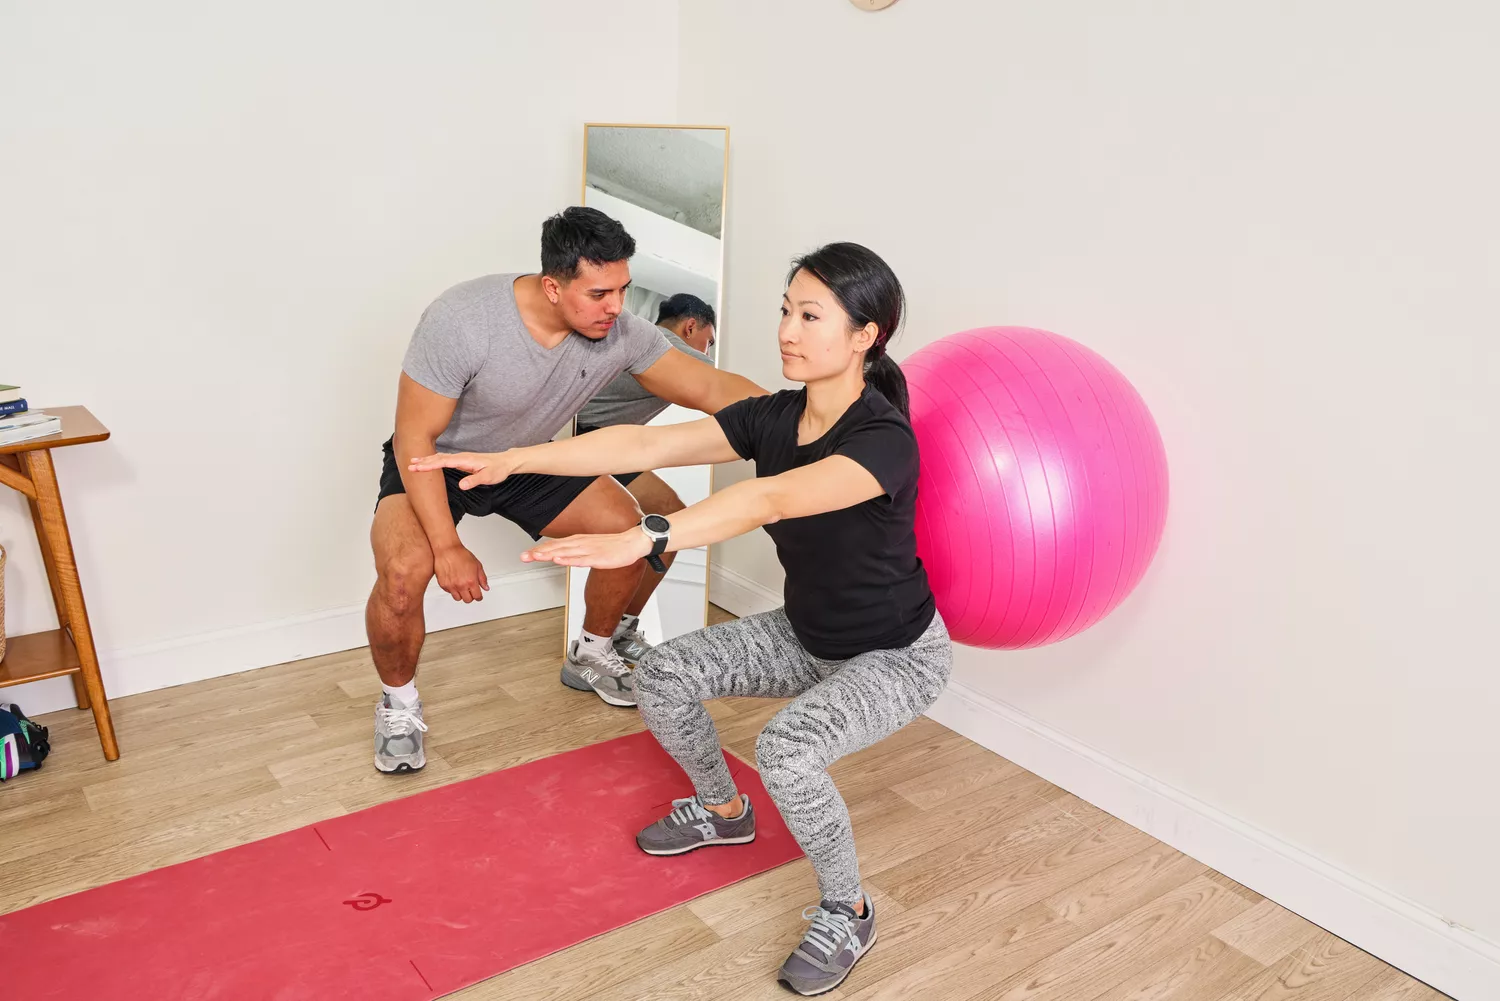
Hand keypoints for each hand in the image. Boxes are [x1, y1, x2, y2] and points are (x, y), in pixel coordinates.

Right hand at [407, 451, 519, 490]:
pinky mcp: (461, 461)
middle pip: (438, 458)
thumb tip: (461, 486)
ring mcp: (460, 458)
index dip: (430, 465)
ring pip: (440, 457)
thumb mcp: (488, 477)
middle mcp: (461, 457)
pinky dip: (433, 460)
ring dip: (426, 460)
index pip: (443, 462)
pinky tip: (428, 462)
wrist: (505, 462)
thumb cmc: (498, 469)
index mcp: (465, 460)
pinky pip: (444, 459)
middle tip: (409, 465)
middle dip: (423, 461)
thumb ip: (475, 480)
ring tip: (413, 462)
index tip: (417, 467)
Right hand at [433, 544, 488, 601]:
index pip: (477, 596)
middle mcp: (461, 585)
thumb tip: (485, 587)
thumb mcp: (477, 565)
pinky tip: (454, 582)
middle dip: (470, 596)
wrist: (447, 550)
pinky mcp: (443, 585)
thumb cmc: (461, 555)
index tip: (479, 596)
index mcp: (471, 581)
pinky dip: (452, 590)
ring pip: (458, 598)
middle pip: (468, 600)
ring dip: (461, 594)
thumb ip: (482, 578)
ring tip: (462, 587)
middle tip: (470, 591)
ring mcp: (451, 586)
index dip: (479, 597)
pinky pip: (449, 592)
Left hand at [522, 529, 651, 569]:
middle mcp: (580, 543)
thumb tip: (561, 554)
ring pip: (565, 552)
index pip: (554, 545)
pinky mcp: (598, 557)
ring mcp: (588, 550)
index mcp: (577, 541)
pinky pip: (581, 559)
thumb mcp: (590, 547)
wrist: (632, 542)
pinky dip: (568, 559)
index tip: (526, 554)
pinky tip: (559, 559)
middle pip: (556, 547)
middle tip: (523, 556)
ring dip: (549, 553)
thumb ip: (575, 551)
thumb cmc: (612, 546)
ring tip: (535, 556)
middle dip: (538, 552)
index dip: (539, 550)